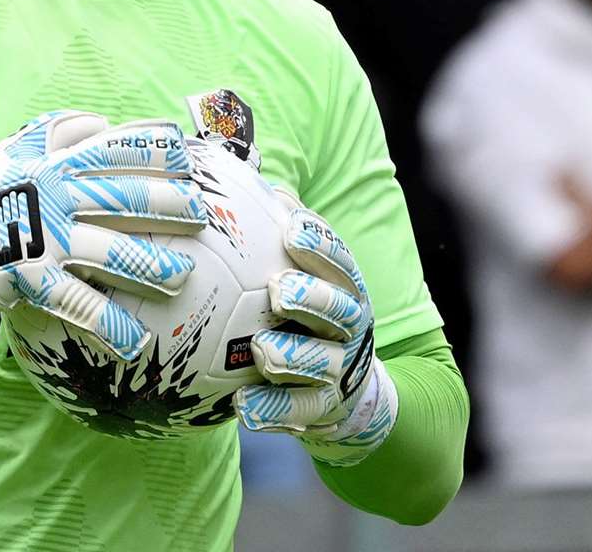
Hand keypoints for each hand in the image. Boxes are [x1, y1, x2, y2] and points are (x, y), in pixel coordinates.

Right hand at [0, 111, 205, 359]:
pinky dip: (108, 325)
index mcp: (56, 165)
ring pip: (109, 250)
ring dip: (150, 265)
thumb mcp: (18, 149)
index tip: (190, 158)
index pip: (114, 151)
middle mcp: (55, 198)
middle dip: (167, 203)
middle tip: (202, 215)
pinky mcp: (32, 281)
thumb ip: (61, 131)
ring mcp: (45, 240)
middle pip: (123, 197)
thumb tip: (106, 121)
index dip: (155, 152)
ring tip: (182, 276)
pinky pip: (78, 304)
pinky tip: (135, 343)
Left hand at [235, 193, 396, 466]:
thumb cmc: (307, 313)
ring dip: (293, 355)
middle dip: (313, 299)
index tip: (292, 229)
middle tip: (279, 291)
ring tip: (263, 350)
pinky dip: (272, 411)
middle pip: (339, 311)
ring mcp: (338, 371)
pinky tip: (243, 407)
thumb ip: (279, 232)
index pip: (339, 260)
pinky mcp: (321, 410)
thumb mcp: (303, 271)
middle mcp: (348, 328)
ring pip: (320, 363)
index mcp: (344, 287)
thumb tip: (248, 178)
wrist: (345, 391)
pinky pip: (296, 412)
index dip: (320, 244)